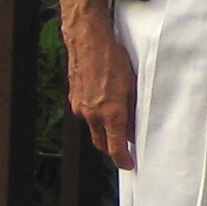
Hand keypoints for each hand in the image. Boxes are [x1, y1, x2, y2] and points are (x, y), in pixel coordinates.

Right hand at [64, 12, 137, 171]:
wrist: (88, 40)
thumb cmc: (113, 58)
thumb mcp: (132, 85)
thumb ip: (132, 110)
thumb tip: (132, 128)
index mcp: (110, 113)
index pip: (115, 147)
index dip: (122, 159)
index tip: (129, 164)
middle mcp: (92, 114)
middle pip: (101, 142)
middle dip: (112, 149)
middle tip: (124, 148)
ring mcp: (80, 106)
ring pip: (93, 129)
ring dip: (104, 131)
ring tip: (117, 122)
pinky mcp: (74, 98)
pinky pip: (86, 115)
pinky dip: (95, 117)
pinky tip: (104, 105)